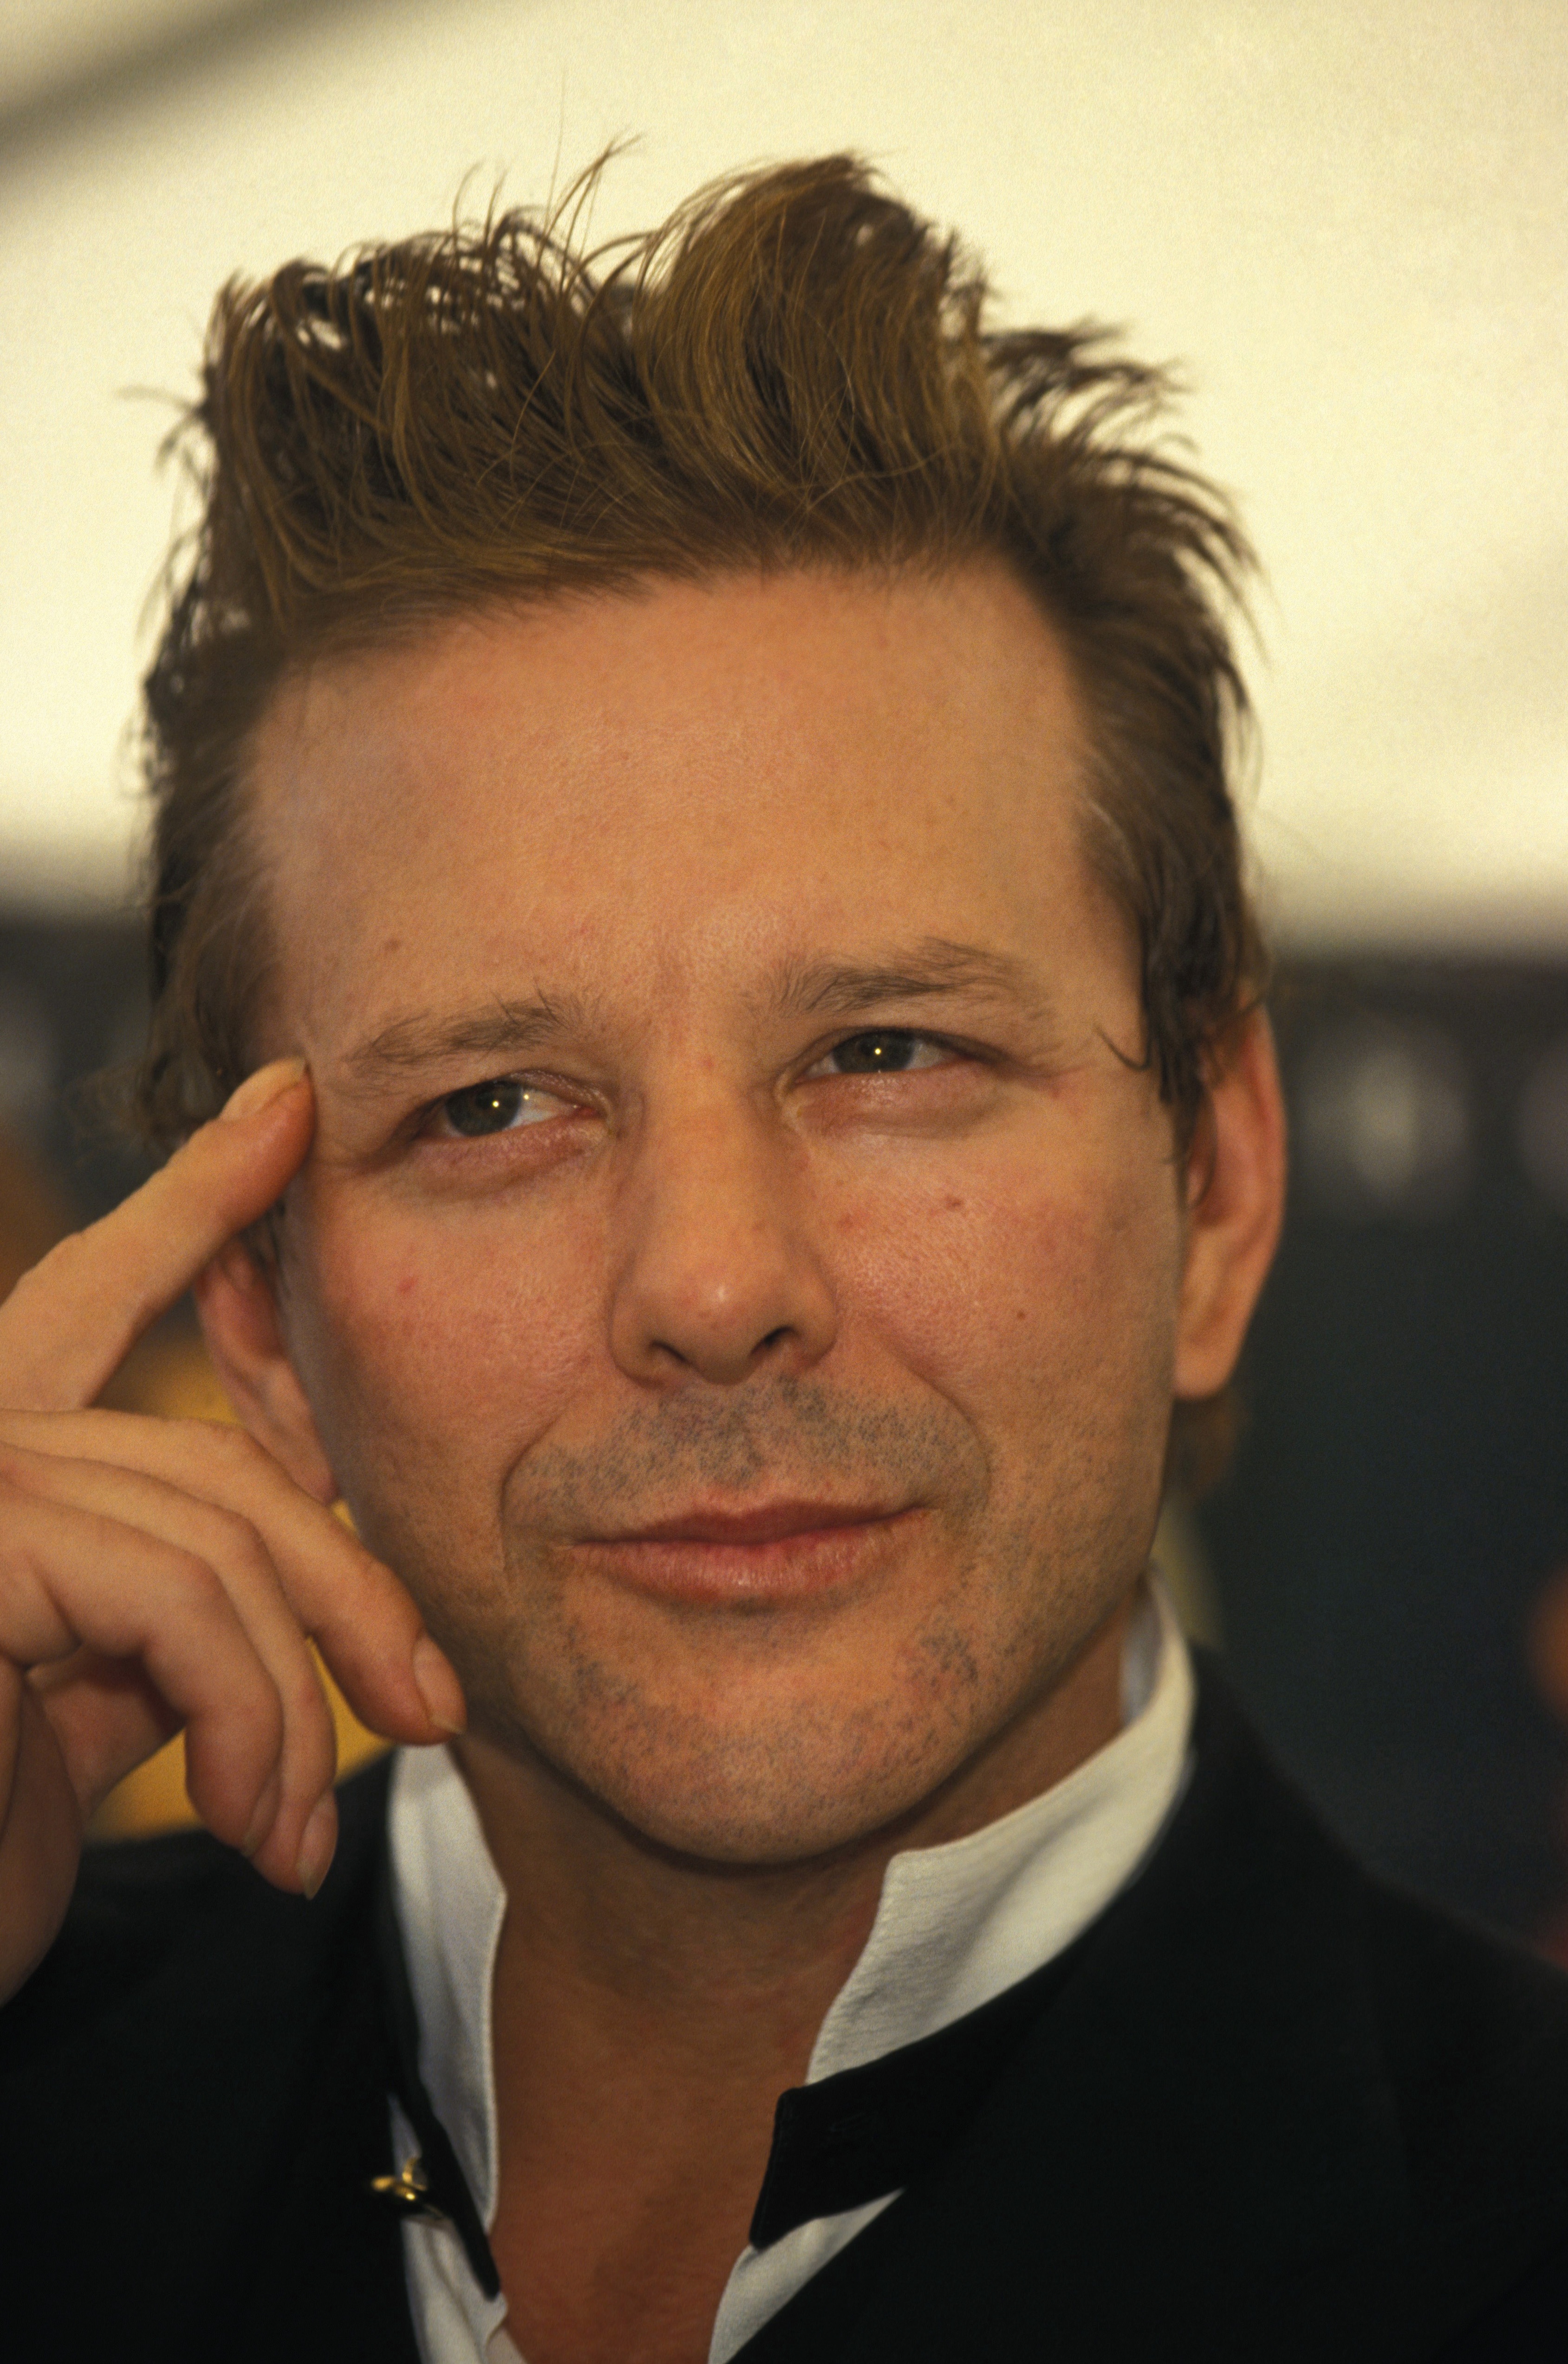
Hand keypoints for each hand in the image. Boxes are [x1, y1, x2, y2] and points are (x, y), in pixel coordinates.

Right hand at [0, 1058, 465, 2004]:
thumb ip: (155, 1617)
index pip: (94, 1293)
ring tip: (296, 1834)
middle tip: (427, 1710)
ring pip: (218, 1540)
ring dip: (293, 1708)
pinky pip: (178, 1596)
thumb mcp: (76, 1716)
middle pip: (214, 1464)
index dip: (194, 1201)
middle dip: (348, 1592)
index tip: (284, 1109)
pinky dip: (250, 1718)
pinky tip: (252, 1821)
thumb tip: (276, 1589)